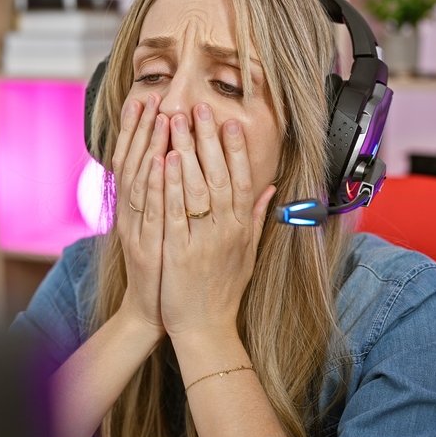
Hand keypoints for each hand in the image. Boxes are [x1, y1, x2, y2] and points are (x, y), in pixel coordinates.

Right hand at [110, 94, 168, 334]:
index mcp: (140, 209)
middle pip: (134, 164)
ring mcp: (138, 230)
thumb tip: (180, 166)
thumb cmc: (169, 270)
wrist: (158, 313)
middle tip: (150, 95)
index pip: (137, 160)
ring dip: (150, 148)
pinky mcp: (147, 248)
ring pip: (142, 182)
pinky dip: (157, 186)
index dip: (140, 129)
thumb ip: (175, 199)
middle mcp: (133, 215)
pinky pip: (153, 213)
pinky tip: (162, 162)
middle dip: (142, 128)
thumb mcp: (170, 230)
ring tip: (160, 117)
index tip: (148, 97)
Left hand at [159, 104, 275, 339]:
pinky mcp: (180, 252)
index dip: (236, 148)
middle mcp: (226, 230)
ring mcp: (203, 240)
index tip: (229, 120)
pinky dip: (170, 185)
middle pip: (219, 175)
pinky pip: (175, 213)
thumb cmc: (225, 290)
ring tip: (176, 122)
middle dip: (208, 139)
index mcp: (242, 228)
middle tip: (198, 108)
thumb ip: (257, 217)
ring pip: (196, 188)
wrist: (206, 328)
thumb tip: (270, 188)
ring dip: (186, 152)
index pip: (242, 179)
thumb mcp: (248, 252)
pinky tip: (164, 161)